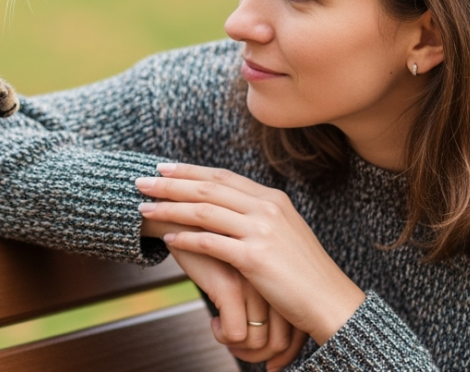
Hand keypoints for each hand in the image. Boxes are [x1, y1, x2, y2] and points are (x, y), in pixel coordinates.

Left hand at [136, 163, 366, 344]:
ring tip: (144, 209)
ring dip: (169, 209)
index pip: (223, 176)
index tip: (164, 168)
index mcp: (272, 199)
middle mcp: (267, 208)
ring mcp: (261, 231)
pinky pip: (211, 243)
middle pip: (208, 187)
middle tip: (141, 182)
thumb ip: (257, 217)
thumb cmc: (303, 273)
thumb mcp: (283, 233)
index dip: (190, 171)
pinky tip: (168, 240)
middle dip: (170, 183)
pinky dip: (186, 240)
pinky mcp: (254, 257)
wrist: (329, 301)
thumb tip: (227, 209)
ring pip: (204, 211)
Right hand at [143, 218, 307, 363]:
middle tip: (249, 358)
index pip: (299, 325)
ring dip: (241, 352)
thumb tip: (271, 334)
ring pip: (260, 342)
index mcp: (282, 269)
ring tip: (227, 337)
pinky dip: (224, 337)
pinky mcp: (231, 285)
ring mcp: (255, 280)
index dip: (290, 350)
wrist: (178, 217)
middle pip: (283, 339)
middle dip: (267, 359)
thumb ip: (261, 286)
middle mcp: (275, 275)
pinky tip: (214, 323)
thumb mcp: (243, 264)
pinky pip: (235, 334)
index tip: (275, 364)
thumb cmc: (211, 244)